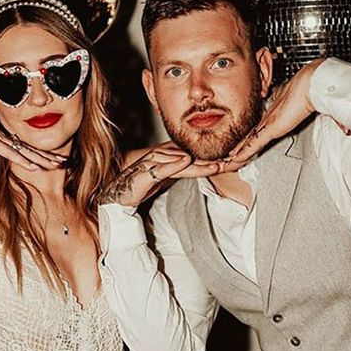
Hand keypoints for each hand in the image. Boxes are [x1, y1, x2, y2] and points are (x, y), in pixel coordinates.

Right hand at [0, 92, 65, 176]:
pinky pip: (12, 153)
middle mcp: (4, 138)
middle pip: (30, 150)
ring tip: (57, 165)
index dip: (37, 156)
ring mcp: (0, 139)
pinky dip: (24, 160)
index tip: (49, 161)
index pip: (23, 149)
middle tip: (62, 162)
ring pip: (26, 152)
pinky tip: (35, 166)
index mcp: (0, 138)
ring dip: (42, 160)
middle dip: (46, 157)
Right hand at [99, 142, 220, 206]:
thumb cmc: (142, 184)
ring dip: (198, 164)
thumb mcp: (167, 177)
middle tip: (230, 161)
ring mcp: (152, 163)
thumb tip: (200, 168)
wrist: (118, 194)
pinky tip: (185, 161)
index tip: (232, 161)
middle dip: (210, 160)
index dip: (212, 159)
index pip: (194, 156)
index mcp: (168, 156)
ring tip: (215, 165)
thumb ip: (182, 171)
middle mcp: (161, 156)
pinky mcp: (143, 173)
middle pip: (190, 157)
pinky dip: (173, 165)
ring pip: (179, 162)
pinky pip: (160, 169)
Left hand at [222, 59, 325, 171]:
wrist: (315, 82)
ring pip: (247, 143)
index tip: (238, 148)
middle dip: (236, 149)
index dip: (247, 141)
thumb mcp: (321, 108)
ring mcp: (270, 123)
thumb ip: (330, 119)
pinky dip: (243, 152)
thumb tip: (346, 129)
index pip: (259, 132)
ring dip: (235, 154)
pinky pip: (253, 143)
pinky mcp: (272, 126)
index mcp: (277, 115)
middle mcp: (271, 119)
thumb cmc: (317, 90)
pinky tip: (233, 159)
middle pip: (249, 138)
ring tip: (222, 163)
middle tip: (223, 158)